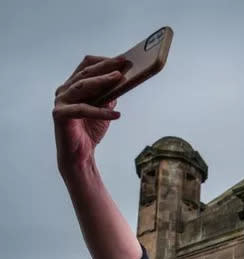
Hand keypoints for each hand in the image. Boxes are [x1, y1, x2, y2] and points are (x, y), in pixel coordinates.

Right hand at [53, 55, 127, 177]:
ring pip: (82, 86)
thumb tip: (124, 79)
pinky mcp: (59, 115)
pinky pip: (82, 109)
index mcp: (74, 85)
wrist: (80, 154)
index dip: (104, 60)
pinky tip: (116, 114)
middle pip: (86, 73)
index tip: (122, 59)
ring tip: (120, 79)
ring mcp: (60, 101)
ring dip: (102, 81)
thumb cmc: (91, 130)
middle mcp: (65, 90)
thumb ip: (110, 94)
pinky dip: (100, 112)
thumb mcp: (105, 108)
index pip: (87, 65)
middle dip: (106, 66)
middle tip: (123, 63)